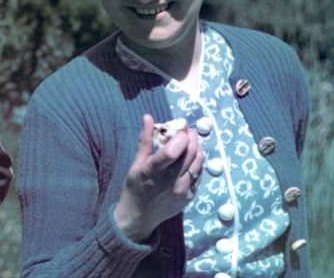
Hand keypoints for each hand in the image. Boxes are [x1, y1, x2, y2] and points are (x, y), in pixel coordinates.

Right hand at [113, 114, 203, 241]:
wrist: (139, 216)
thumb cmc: (134, 187)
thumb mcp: (135, 163)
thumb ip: (144, 140)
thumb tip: (148, 117)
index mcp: (152, 171)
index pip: (172, 152)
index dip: (181, 137)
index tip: (181, 128)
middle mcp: (169, 182)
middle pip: (189, 155)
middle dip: (191, 138)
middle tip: (188, 131)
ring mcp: (182, 191)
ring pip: (198, 164)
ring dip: (197, 149)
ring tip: (192, 142)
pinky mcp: (189, 197)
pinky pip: (199, 175)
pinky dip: (198, 164)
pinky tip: (193, 159)